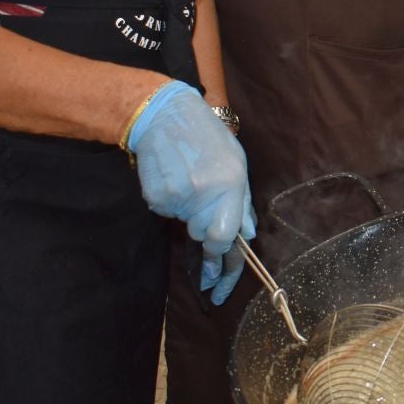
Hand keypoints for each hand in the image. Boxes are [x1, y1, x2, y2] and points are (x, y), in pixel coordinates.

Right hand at [128, 81, 255, 291]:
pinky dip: (174, 203)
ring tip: (190, 178)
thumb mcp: (236, 163)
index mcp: (231, 185)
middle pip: (206, 237)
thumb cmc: (207, 138)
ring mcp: (177, 198)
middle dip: (207, 232)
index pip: (227, 239)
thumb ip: (242, 201)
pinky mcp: (156, 199)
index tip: (217, 286)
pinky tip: (175, 177)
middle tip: (202, 204)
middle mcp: (204, 195)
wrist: (165, 116)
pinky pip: (169, 214)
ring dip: (190, 213)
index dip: (223, 267)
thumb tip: (247, 236)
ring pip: (187, 225)